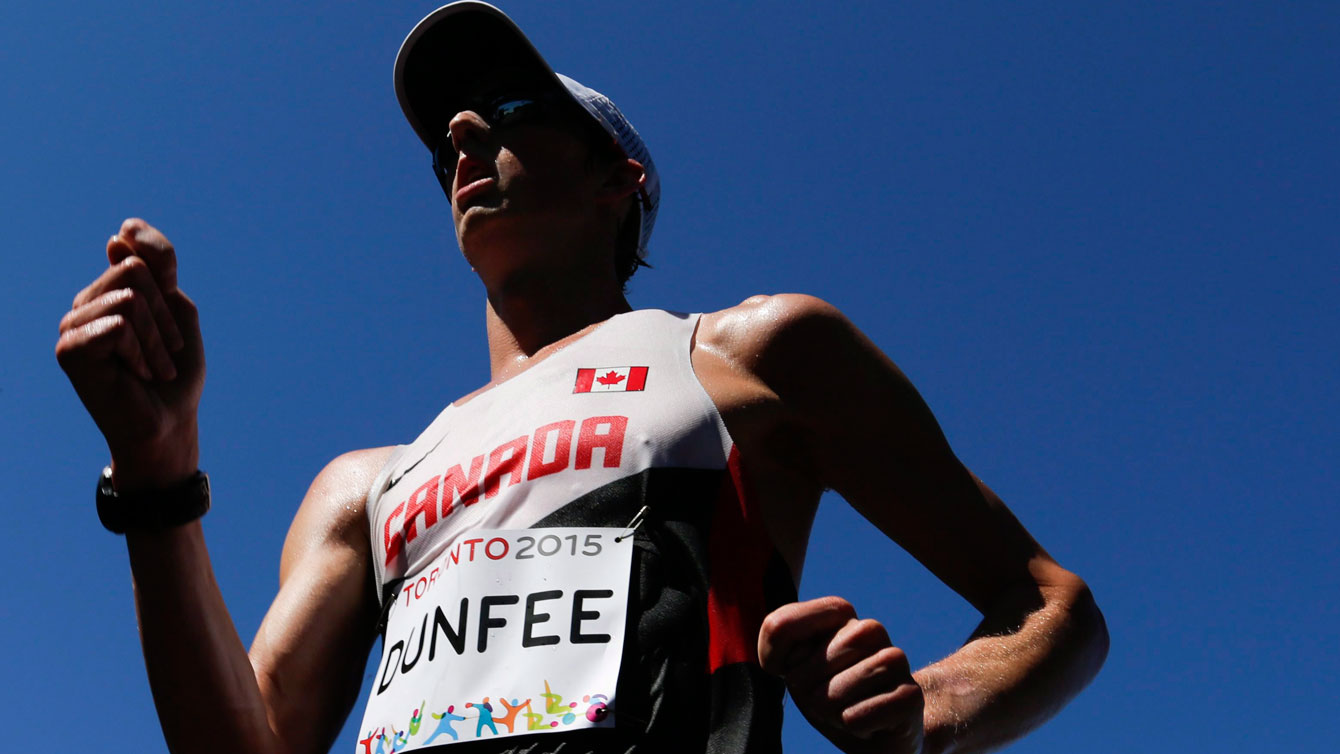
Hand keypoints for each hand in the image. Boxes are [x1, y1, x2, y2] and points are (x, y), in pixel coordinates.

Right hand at [56, 218, 204, 490]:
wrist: (170, 422)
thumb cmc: (175, 371)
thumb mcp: (178, 310)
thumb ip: (158, 269)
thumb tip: (119, 233)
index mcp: (113, 287)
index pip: (136, 243)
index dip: (164, 263)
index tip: (173, 301)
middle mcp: (88, 300)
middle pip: (135, 270)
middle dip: (165, 315)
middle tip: (166, 352)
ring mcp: (74, 324)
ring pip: (129, 297)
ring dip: (157, 339)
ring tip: (154, 367)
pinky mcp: (69, 349)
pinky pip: (118, 325)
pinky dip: (141, 351)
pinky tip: (135, 374)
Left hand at [759, 596, 924, 753]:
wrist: (881, 734)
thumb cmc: (833, 697)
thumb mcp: (797, 670)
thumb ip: (782, 645)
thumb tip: (788, 660)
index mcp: (839, 615)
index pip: (780, 626)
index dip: (772, 659)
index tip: (792, 672)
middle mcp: (869, 629)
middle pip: (804, 669)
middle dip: (808, 694)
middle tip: (829, 699)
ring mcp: (894, 659)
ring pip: (832, 694)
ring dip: (831, 713)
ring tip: (848, 711)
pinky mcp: (910, 695)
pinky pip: (854, 717)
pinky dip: (851, 728)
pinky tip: (867, 725)